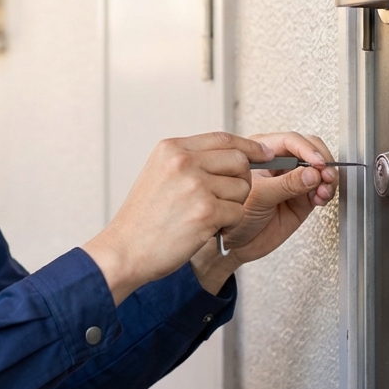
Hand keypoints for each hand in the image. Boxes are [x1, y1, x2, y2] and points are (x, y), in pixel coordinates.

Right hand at [83, 132, 272, 304]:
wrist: (124, 250)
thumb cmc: (143, 219)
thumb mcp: (159, 175)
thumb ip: (190, 161)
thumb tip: (232, 154)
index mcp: (171, 149)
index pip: (223, 138)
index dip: (249, 147)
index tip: (264, 154)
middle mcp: (183, 162)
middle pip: (239, 161)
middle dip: (241, 181)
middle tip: (225, 199)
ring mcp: (195, 186)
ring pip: (242, 188)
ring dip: (233, 206)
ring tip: (207, 217)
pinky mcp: (206, 212)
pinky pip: (238, 213)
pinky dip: (228, 225)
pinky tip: (206, 229)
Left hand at [189, 132, 337, 293]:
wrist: (235, 245)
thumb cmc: (234, 217)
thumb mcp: (258, 197)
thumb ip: (286, 184)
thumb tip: (312, 173)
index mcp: (261, 154)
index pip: (291, 141)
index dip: (307, 149)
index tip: (317, 163)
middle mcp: (278, 164)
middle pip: (309, 151)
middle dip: (321, 161)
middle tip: (325, 175)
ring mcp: (292, 181)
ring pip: (318, 170)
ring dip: (327, 177)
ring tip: (323, 190)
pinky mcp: (301, 199)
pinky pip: (320, 189)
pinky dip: (325, 191)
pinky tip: (321, 197)